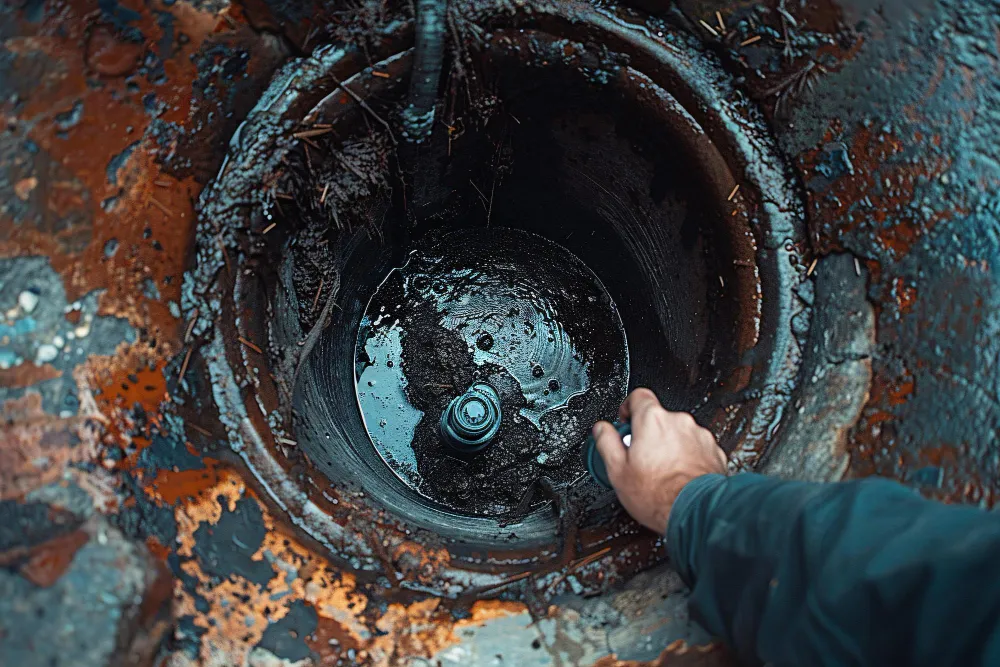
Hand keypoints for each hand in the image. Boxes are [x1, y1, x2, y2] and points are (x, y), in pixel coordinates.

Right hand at [593, 388, 726, 533]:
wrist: (695, 512)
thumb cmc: (659, 495)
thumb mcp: (617, 470)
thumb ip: (606, 441)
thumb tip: (601, 429)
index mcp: (653, 420)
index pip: (638, 396)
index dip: (628, 407)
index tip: (625, 422)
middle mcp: (679, 422)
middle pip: (658, 418)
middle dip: (648, 434)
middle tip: (640, 457)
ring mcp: (699, 436)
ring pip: (677, 434)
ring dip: (669, 446)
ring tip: (661, 472)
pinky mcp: (713, 451)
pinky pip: (695, 447)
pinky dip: (687, 457)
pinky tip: (678, 476)